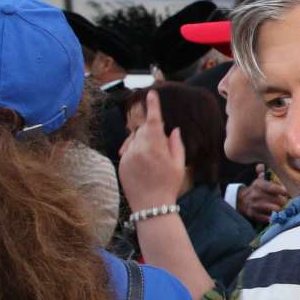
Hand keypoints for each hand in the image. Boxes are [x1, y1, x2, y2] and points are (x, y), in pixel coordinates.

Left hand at [118, 95, 189, 212]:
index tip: (151, 93)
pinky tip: (144, 168)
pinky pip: (129, 151)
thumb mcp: (178, 164)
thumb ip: (176, 144)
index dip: (153, 105)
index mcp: (154, 147)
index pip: (154, 120)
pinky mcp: (121, 164)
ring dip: (143, 143)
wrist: (151, 207)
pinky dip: (136, 153)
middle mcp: (138, 149)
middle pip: (144, 130)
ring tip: (153, 162)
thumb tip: (173, 130)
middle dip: (152, 132)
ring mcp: (128, 156)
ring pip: (135, 140)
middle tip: (161, 148)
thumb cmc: (168, 186)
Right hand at [237, 166, 291, 223]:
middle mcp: (256, 195)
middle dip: (284, 201)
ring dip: (280, 209)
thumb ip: (262, 173)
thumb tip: (261, 165)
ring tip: (284, 208)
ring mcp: (255, 206)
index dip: (281, 190)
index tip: (288, 192)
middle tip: (288, 201)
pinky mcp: (254, 215)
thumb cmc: (255, 190)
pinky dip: (272, 217)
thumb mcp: (259, 180)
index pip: (272, 187)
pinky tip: (276, 216)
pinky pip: (267, 218)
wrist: (241, 201)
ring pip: (273, 209)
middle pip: (276, 199)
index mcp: (258, 185)